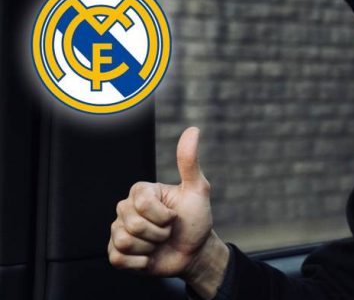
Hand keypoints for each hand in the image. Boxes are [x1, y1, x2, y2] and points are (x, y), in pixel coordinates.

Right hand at [108, 126, 226, 286]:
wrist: (195, 252)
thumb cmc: (195, 220)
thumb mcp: (197, 190)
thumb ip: (189, 161)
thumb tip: (192, 130)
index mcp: (141, 192)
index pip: (141, 204)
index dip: (163, 216)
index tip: (173, 216)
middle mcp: (125, 209)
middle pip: (133, 224)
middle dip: (159, 233)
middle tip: (167, 232)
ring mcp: (118, 230)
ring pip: (125, 242)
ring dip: (150, 248)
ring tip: (158, 244)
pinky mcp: (116, 253)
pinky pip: (118, 259)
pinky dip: (140, 263)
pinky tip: (149, 257)